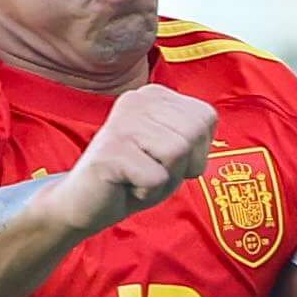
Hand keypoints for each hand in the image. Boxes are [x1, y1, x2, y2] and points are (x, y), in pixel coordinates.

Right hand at [51, 84, 214, 236]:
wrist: (88, 202)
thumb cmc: (136, 176)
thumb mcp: (175, 151)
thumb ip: (195, 132)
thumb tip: (207, 119)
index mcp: (155, 95)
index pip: (206, 117)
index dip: (198, 150)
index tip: (166, 159)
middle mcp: (137, 99)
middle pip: (193, 133)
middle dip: (181, 165)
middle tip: (152, 170)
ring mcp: (122, 121)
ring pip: (177, 153)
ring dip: (164, 178)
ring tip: (139, 176)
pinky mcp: (111, 149)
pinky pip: (156, 178)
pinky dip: (147, 192)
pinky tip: (127, 185)